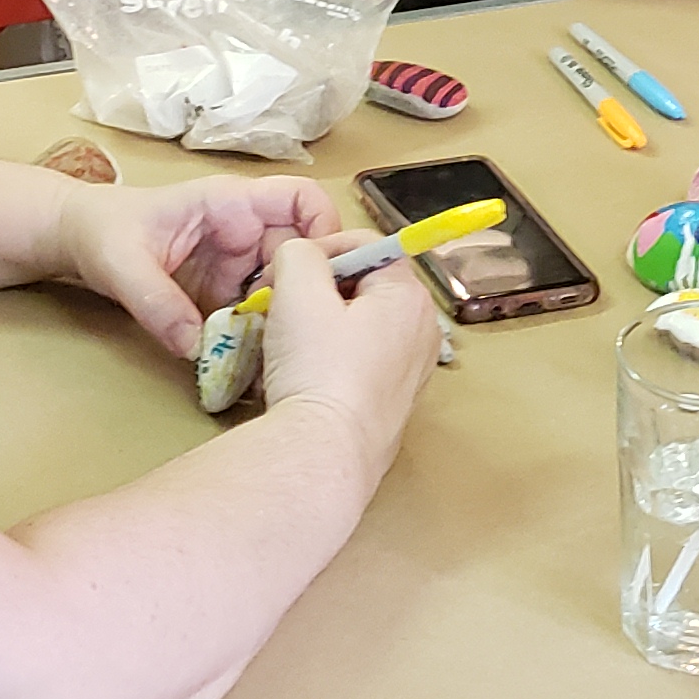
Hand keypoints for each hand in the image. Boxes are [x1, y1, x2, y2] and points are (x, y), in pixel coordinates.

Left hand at [44, 173, 339, 357]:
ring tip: (274, 351)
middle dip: (304, 291)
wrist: (74, 240)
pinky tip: (250, 358)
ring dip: (282, 318)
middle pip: (302, 254)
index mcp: (230, 204)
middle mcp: (243, 230)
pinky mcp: (223, 291)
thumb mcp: (122, 263)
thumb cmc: (100, 229)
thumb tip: (194, 347)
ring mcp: (236, 263)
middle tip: (293, 331)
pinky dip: (258, 334)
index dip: (325, 230)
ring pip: (283, 288)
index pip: (302, 199)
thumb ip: (157, 303)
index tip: (323, 276)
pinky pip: (255, 311)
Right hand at [251, 234, 442, 487]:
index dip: (319, 250)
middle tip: (276, 304)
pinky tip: (299, 372)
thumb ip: (299, 254)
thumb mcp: (297, 291)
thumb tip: (299, 256)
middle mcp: (421, 331)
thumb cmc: (318, 369)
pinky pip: (357, 362)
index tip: (282, 272)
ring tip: (282, 339)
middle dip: (315, 289)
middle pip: (362, 286)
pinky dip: (327, 357)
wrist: (325, 453)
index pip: (366, 246)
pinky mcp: (390, 404)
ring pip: (356, 325)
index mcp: (409, 296)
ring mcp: (409, 372)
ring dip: (317, 323)